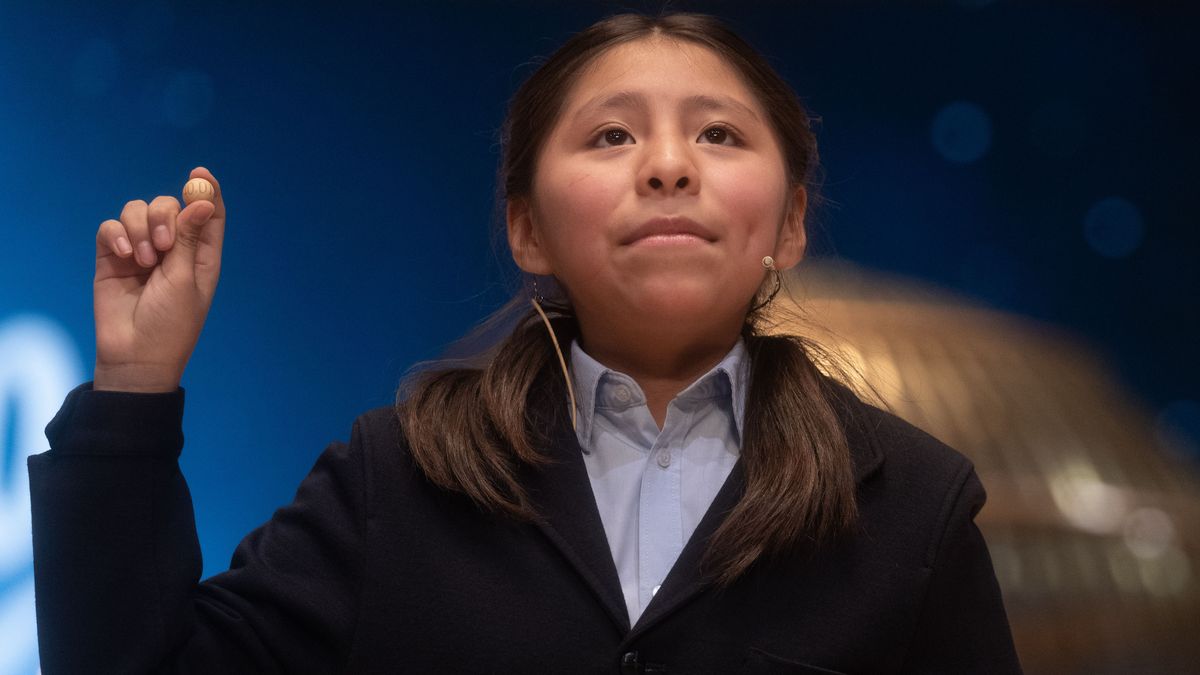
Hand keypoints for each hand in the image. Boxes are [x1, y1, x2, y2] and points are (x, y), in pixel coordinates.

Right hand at [93, 167, 225, 391]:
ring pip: (138, 210)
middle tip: (164, 246)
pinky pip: (112, 227)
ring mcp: (141, 252)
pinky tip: (125, 254)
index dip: (205, 191)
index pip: (207, 214)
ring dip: (141, 227)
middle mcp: (173, 249)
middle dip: (164, 216)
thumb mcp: (186, 280)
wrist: (134, 355)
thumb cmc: (170, 324)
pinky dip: (118, 233)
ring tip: (144, 259)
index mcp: (201, 256)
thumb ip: (191, 238)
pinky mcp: (112, 258)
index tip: (199, 174)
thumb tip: (203, 200)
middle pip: (169, 206)